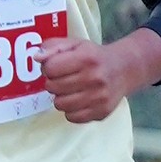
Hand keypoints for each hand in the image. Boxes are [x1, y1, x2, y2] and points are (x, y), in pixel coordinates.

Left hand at [42, 27, 160, 125]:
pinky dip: (70, 110)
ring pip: (60, 104)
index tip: (55, 67)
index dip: (48, 68)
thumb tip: (36, 57)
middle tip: (63, 79)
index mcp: (86, 58)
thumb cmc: (93, 56)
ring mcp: (99, 97)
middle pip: (53, 87)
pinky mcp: (102, 112)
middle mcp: (94, 78)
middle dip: (53, 83)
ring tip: (70, 89)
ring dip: (60, 97)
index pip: (50, 68)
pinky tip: (78, 100)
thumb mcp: (75, 44)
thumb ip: (53, 47)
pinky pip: (72, 117)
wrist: (124, 69)